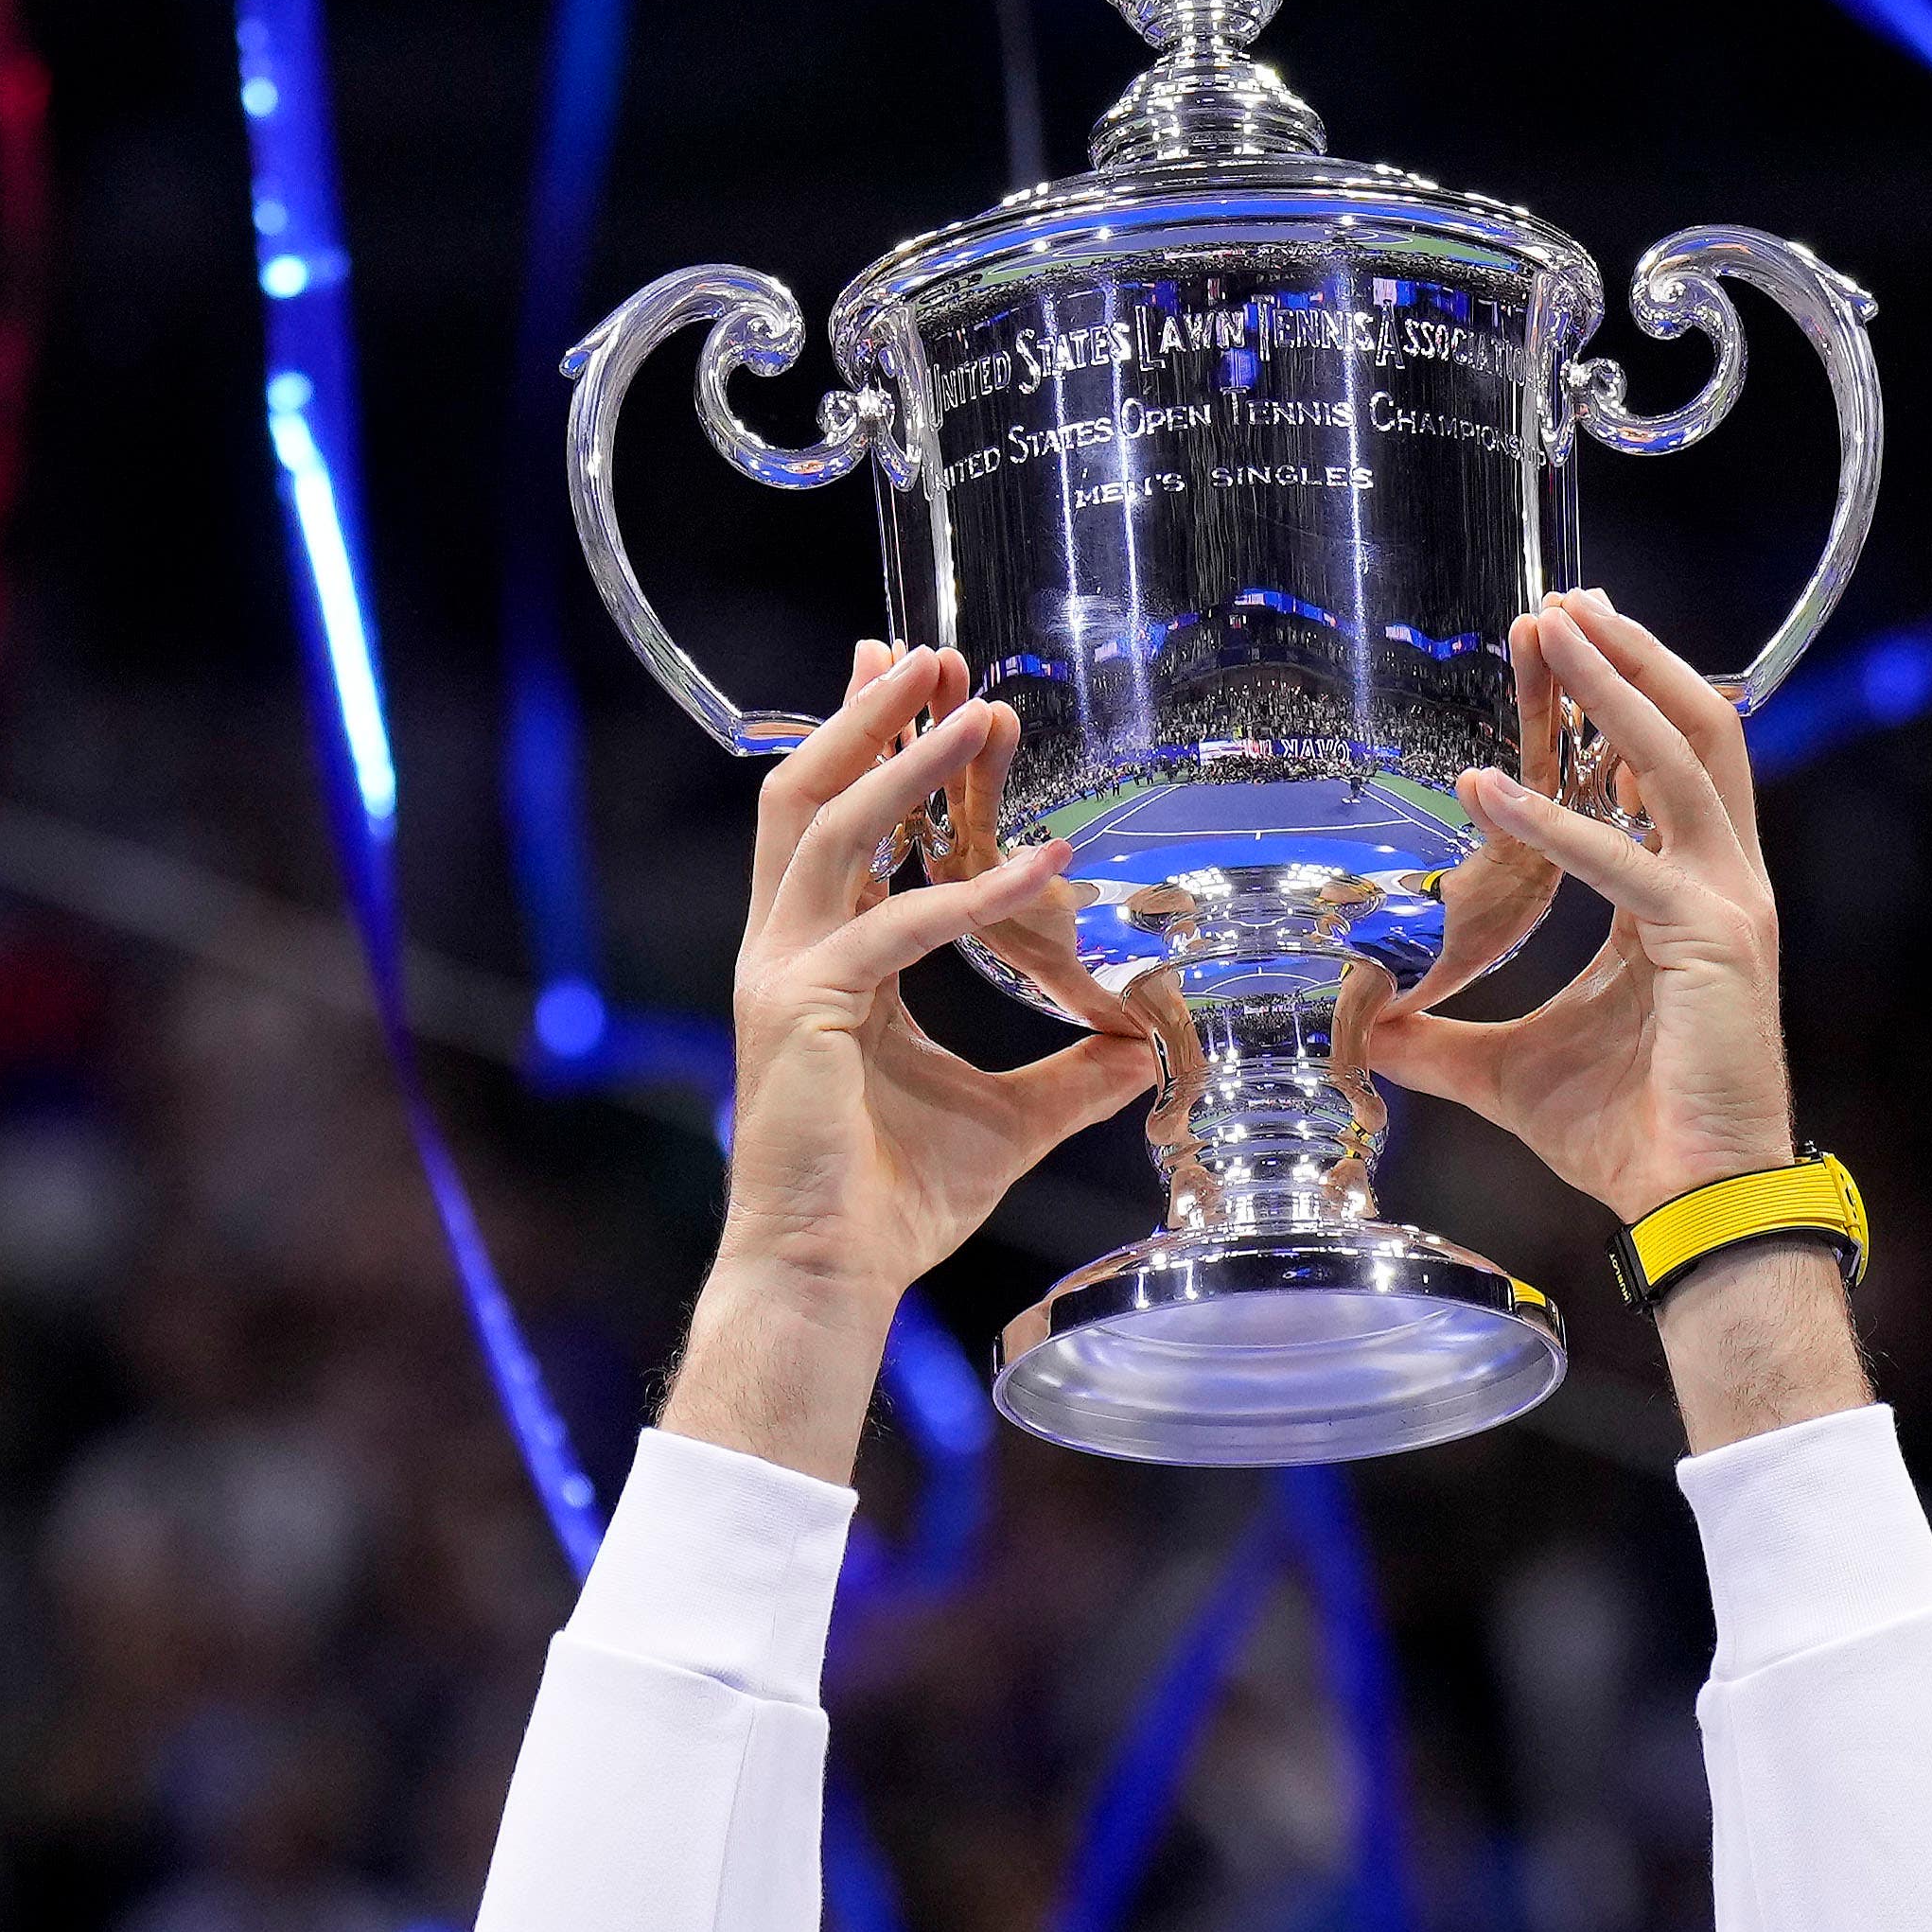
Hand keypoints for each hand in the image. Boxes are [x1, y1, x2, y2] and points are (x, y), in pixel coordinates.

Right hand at [653, 648, 1156, 1474]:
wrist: (831, 1278)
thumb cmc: (894, 1202)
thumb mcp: (1011, 1119)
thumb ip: (1073, 1073)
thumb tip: (1147, 1044)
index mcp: (818, 959)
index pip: (833, 822)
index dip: (866, 743)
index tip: (912, 677)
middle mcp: (786, 950)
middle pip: (809, 794)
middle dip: (867, 715)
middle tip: (932, 652)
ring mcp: (784, 974)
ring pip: (832, 829)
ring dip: (904, 760)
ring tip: (974, 709)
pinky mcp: (801, 1009)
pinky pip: (893, 928)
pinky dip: (970, 893)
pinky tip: (1040, 868)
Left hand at [1344, 593, 1796, 1223]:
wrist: (1690, 1205)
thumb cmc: (1622, 1135)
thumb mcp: (1505, 1073)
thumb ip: (1439, 1041)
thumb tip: (1361, 1030)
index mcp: (1683, 896)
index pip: (1658, 769)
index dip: (1618, 697)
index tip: (1566, 641)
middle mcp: (1716, 884)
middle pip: (1690, 731)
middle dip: (1628, 657)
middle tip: (1559, 600)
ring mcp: (1723, 906)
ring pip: (1682, 759)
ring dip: (1615, 689)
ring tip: (1555, 633)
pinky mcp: (1709, 942)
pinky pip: (1622, 864)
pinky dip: (1556, 823)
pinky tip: (1487, 790)